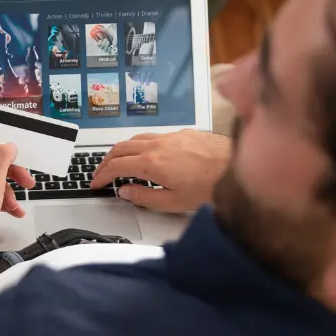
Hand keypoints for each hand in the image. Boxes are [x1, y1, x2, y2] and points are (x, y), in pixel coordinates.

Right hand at [91, 130, 230, 212]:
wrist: (239, 169)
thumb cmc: (210, 188)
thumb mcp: (172, 202)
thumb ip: (143, 197)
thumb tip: (125, 191)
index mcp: (152, 163)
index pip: (116, 166)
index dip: (101, 175)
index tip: (95, 183)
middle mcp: (158, 145)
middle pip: (121, 147)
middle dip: (106, 160)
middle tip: (100, 172)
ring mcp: (171, 136)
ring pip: (136, 138)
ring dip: (122, 150)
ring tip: (119, 162)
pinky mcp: (184, 134)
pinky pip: (154, 136)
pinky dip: (141, 144)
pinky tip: (147, 154)